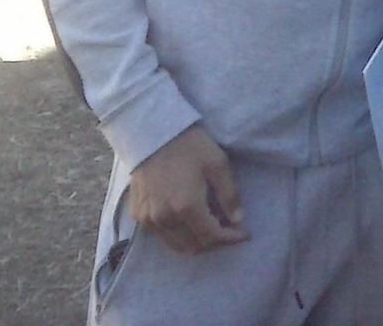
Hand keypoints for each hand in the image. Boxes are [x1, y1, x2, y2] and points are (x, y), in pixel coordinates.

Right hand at [127, 125, 249, 254]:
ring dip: (196, 243)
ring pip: (176, 246)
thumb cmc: (189, 146)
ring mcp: (148, 219)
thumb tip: (238, 220)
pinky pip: (161, 237)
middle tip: (229, 230)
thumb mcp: (218, 165)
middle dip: (215, 242)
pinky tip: (190, 222)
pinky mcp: (138, 216)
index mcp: (186, 207)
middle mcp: (164, 219)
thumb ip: (229, 195)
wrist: (152, 134)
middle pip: (194, 246)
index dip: (230, 238)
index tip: (244, 234)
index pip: (211, 237)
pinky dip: (178, 237)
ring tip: (211, 227)